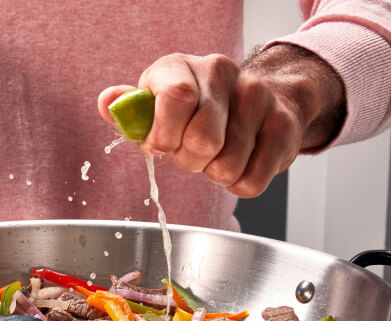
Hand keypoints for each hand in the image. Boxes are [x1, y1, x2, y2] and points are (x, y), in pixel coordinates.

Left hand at [98, 45, 344, 197]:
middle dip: (189, 162)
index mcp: (182, 67)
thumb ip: (132, 111)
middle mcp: (222, 73)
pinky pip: (252, 180)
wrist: (259, 99)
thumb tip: (107, 103)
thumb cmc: (197, 111)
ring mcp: (257, 96)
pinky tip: (238, 166)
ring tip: (216, 157)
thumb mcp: (157, 108)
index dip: (165, 136)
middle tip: (190, 155)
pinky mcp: (283, 125)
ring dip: (215, 174)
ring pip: (227, 165)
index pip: (178, 97)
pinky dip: (239, 184)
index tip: (162, 146)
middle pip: (203, 140)